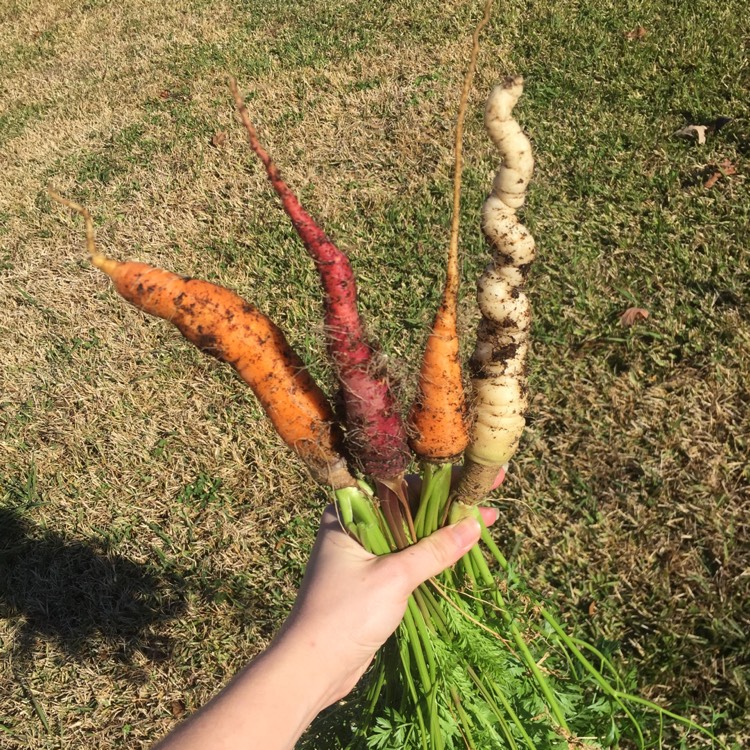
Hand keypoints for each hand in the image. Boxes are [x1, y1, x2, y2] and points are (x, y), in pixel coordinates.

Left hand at [276, 502, 499, 705]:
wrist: (313, 667)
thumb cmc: (345, 614)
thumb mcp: (393, 578)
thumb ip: (434, 550)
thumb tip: (474, 523)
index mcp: (349, 514)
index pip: (401, 486)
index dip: (442, 480)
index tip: (474, 474)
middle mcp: (355, 526)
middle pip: (410, 507)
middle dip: (450, 502)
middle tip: (490, 490)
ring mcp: (365, 553)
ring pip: (413, 533)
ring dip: (446, 528)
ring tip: (488, 516)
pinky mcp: (374, 577)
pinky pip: (410, 556)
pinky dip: (435, 552)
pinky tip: (463, 546)